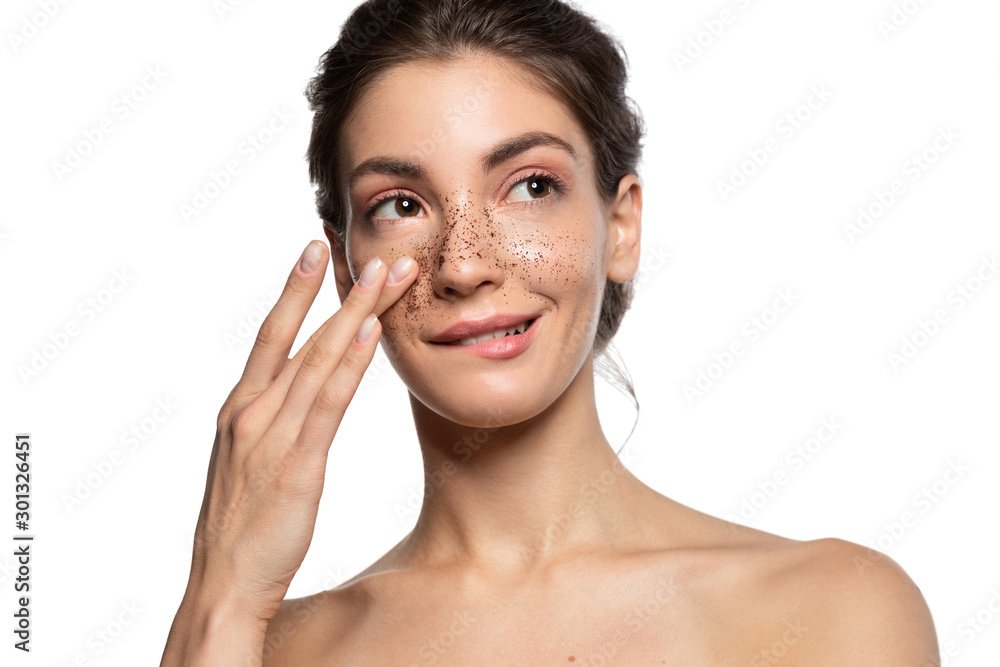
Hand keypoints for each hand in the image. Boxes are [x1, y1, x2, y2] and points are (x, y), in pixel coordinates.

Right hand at [186, 240, 416, 622]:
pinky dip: (349, 366)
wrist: (223, 582)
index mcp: (240, 408)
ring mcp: (271, 435)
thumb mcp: (251, 461)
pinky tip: (369, 335)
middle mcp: (252, 411)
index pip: (272, 336)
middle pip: (301, 337)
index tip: (317, 252)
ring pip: (318, 361)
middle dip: (338, 291)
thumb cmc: (242, 526)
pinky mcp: (296, 465)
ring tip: (386, 277)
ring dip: (355, 314)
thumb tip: (304, 394)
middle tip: (373, 252)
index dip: (296, 290)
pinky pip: (327, 405)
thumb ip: (275, 423)